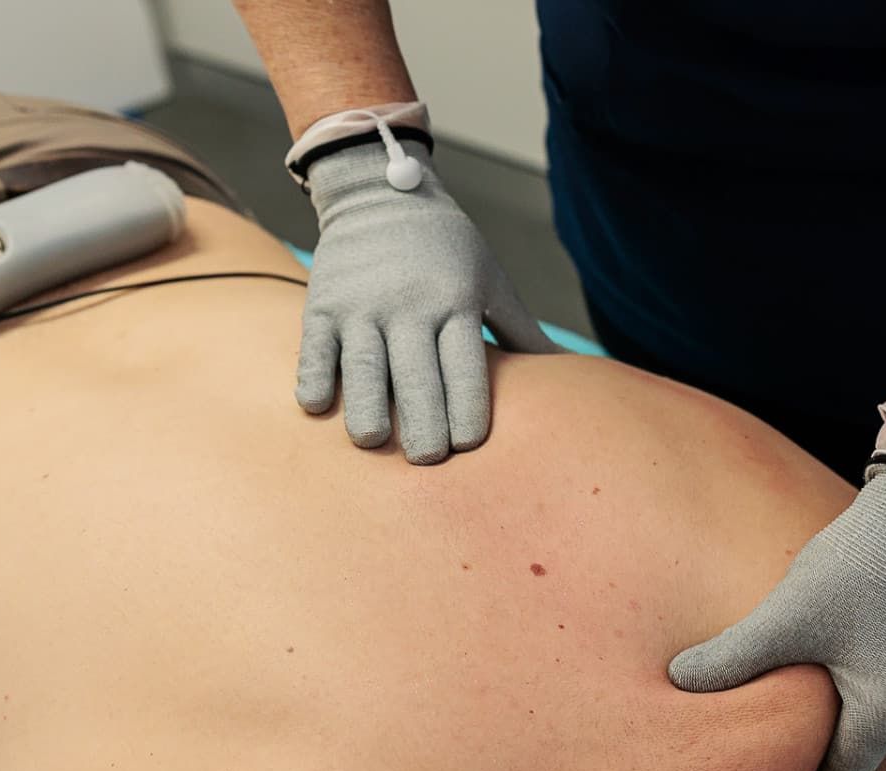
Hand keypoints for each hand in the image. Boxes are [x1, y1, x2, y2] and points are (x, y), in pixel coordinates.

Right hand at [296, 141, 560, 462]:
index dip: (467, 408)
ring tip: (373, 443)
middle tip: (428, 462)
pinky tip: (319, 408)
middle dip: (422, 422)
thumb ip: (521, 331)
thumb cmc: (446, 250)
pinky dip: (315, 378)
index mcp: (455, 301)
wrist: (380, 194)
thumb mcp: (489, 279)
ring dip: (366, 408)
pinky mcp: (323, 304)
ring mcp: (361, 305)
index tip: (468, 447)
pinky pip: (316, 348)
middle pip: (416, 374)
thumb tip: (571, 372)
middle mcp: (408, 305)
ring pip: (363, 365)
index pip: (464, 366)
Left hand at [669, 466, 885, 770]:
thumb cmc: (856, 565)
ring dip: (846, 709)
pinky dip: (872, 686)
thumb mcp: (785, 617)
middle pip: (860, 751)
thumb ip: (730, 659)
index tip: (760, 762)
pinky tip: (840, 656)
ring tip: (804, 684)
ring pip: (881, 722)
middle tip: (771, 722)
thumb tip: (676, 682)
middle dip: (818, 741)